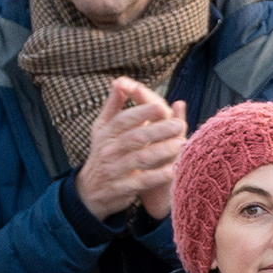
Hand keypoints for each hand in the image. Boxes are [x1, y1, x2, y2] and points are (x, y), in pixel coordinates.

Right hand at [76, 76, 185, 221]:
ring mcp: (115, 170)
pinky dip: (158, 176)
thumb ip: (113, 106)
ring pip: (140, 158)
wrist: (90, 191)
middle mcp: (109, 150)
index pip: (123, 120)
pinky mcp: (122, 188)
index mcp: (106, 133)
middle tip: (179, 125)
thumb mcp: (102, 129)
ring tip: (182, 144)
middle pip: (134, 137)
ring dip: (162, 151)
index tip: (161, 106)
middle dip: (158, 130)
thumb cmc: (102, 153)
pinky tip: (174, 171)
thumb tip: (120, 81)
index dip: (141, 112)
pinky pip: (142, 181)